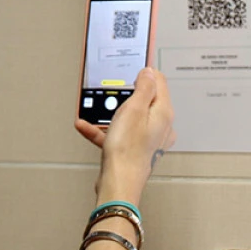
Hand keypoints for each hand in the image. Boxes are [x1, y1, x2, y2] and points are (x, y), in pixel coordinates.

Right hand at [75, 67, 174, 202]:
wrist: (118, 183)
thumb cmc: (127, 151)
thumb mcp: (133, 109)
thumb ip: (143, 88)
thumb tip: (149, 73)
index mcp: (164, 113)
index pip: (160, 82)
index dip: (145, 72)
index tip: (133, 66)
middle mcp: (160, 126)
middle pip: (145, 100)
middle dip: (125, 94)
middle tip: (112, 90)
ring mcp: (147, 139)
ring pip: (129, 117)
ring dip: (110, 113)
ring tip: (94, 111)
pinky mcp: (134, 149)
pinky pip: (118, 133)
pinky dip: (104, 129)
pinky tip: (87, 127)